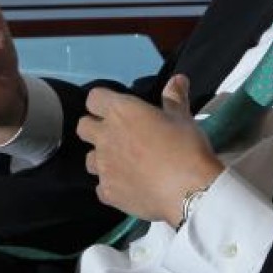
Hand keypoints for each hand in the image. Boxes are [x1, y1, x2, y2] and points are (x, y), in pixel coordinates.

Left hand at [76, 74, 223, 224]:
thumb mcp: (183, 117)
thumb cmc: (185, 147)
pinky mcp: (108, 193)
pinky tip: (129, 187)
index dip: (103, 102)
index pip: (94, 98)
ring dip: (102, 159)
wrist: (188, 191)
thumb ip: (174, 97)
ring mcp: (103, 167)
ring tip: (124, 164)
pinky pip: (101, 187)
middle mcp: (105, 137)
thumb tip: (178, 79)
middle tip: (117, 135)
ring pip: (89, 159)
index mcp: (121, 112)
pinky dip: (112, 185)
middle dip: (95, 128)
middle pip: (83, 127)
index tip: (117, 108)